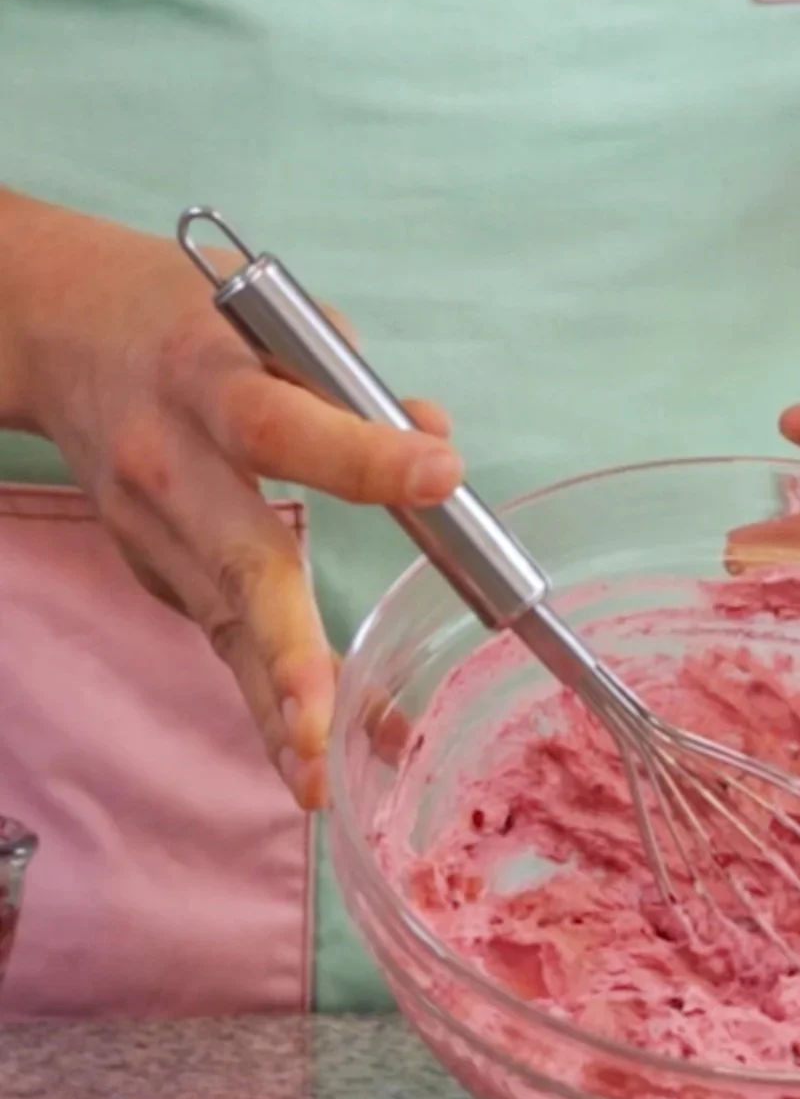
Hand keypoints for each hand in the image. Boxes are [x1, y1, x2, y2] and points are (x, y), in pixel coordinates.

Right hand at [2, 197, 463, 807]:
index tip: (440, 475)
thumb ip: (354, 384)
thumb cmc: (190, 327)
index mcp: (204, 379)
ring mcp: (154, 530)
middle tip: (325, 719)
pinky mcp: (160, 573)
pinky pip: (225, 639)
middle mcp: (169, 465)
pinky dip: (271, 698)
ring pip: (224, 626)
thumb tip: (436, 441)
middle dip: (284, 646)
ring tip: (317, 778)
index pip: (277, 423)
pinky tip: (315, 753)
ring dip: (274, 706)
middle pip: (235, 560)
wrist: (60, 336)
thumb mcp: (274, 320)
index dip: (358, 454)